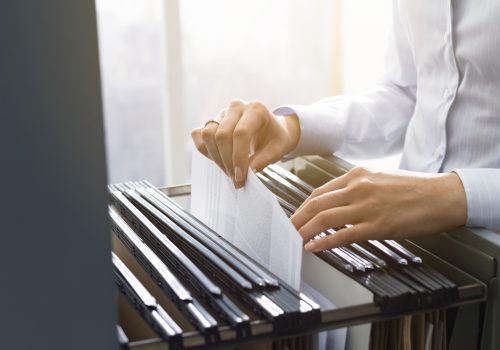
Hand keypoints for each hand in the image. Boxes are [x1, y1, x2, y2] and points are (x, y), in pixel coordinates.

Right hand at [191, 99, 299, 187]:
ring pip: (208, 135)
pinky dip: (205, 150)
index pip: (241, 133)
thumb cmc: (274, 138)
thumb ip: (264, 160)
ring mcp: (222, 113)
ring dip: (216, 158)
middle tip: (236, 178)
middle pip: (222, 135)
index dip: (238, 157)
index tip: (240, 177)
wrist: (270, 130)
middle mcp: (236, 107)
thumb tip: (248, 171)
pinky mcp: (211, 121)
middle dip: (227, 161)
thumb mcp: (278, 149)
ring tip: (229, 170)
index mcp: (255, 110)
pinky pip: (198, 135)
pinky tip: (218, 159)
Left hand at [290, 167, 466, 250]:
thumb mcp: (380, 178)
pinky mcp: (378, 225)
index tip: (296, 216)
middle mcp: (358, 188)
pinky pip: (344, 235)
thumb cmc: (415, 188)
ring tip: (294, 240)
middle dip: (296, 218)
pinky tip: (314, 247)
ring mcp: (367, 207)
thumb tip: (337, 202)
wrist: (443, 196)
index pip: (320, 192)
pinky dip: (325, 242)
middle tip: (286, 229)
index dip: (303, 206)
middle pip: (316, 204)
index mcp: (357, 175)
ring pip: (325, 219)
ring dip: (305, 231)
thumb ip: (357, 188)